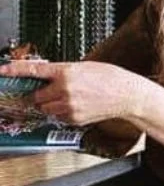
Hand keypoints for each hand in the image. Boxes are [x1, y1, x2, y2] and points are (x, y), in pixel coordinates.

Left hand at [0, 60, 145, 126]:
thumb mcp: (84, 67)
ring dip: (50, 104)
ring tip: (68, 99)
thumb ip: (62, 71)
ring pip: (45, 108)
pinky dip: (62, 112)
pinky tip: (77, 106)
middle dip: (40, 94)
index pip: (33, 70)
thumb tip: (45, 76)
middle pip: (36, 96)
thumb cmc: (111, 78)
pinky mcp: (74, 118)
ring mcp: (69, 106)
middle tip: (51, 91)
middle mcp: (65, 89)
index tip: (1, 70)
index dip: (14, 70)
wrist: (129, 95)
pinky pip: (58, 117)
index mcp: (66, 72)